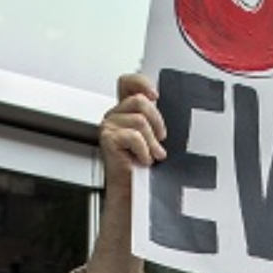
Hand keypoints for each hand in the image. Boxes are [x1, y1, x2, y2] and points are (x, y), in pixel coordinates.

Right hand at [100, 73, 166, 190]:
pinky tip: (143, 160)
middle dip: (157, 121)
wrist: (133, 190)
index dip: (141, 82)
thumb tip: (164, 107)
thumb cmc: (143, 167)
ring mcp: (109, 126)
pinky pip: (134, 136)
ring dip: (152, 142)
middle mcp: (115, 115)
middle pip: (140, 100)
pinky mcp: (108, 138)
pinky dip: (144, 151)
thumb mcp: (154, 136)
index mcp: (125, 110)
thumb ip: (154, 119)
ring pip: (140, 120)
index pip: (127, 82)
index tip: (155, 96)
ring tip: (153, 155)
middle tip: (160, 139)